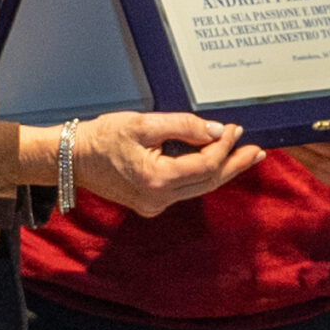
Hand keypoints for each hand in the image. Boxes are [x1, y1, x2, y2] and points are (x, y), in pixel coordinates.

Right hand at [70, 114, 263, 217]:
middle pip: (209, 182)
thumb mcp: (143, 123)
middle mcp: (158, 199)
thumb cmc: (102, 137)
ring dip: (221, 171)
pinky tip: (213, 162)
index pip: (205, 164)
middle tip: (258, 151)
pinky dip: (201, 175)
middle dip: (235, 165)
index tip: (234, 129)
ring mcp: (154, 205)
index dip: (224, 146)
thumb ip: (183, 126)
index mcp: (156, 179)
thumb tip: (215, 131)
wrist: (72, 158)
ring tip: (243, 156)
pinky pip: (185, 189)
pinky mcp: (150, 204)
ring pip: (199, 188)